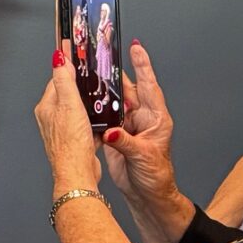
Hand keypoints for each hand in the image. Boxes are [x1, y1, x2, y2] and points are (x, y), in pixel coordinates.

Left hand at [36, 51, 105, 196]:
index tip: (73, 49)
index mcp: (47, 106)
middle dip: (79, 81)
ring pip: (78, 108)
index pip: (56, 78)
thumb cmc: (71, 143)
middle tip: (90, 68)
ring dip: (88, 101)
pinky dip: (94, 118)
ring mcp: (64, 129)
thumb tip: (58, 58)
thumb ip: (64, 80)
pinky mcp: (76, 139)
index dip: (67, 64)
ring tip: (99, 91)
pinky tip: (103, 117)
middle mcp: (52, 117)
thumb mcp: (69, 105)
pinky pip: (86, 123)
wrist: (78, 173)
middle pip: (67, 92)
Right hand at [100, 41, 176, 201]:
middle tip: (102, 55)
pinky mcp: (116, 134)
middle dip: (116, 72)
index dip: (143, 66)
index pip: (149, 86)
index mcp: (156, 119)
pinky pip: (104, 115)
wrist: (147, 194)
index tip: (136, 48)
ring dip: (103, 89)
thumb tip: (111, 130)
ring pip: (114, 100)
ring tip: (89, 73)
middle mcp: (142, 118)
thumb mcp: (144, 157)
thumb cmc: (157, 176)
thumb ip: (126, 141)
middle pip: (128, 89)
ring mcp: (128, 125)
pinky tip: (85, 99)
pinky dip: (95, 107)